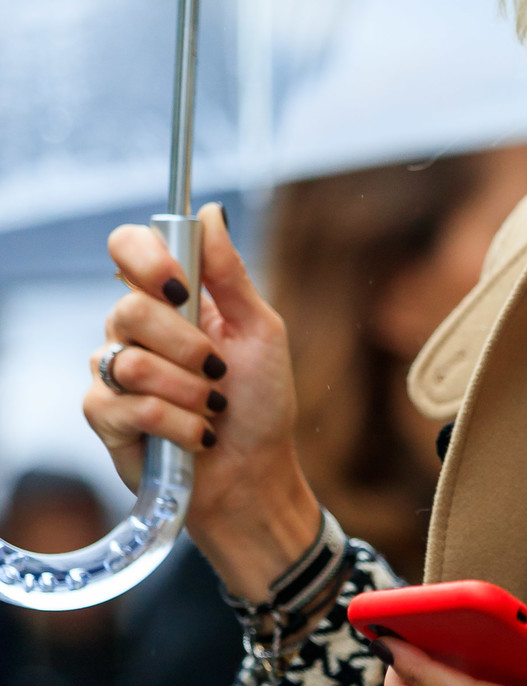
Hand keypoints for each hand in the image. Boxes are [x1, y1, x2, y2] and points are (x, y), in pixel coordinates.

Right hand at [83, 204, 321, 600]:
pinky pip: (130, 407)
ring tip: (212, 410)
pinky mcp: (105, 417)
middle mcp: (133, 329)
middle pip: (129, 307)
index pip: (127, 248)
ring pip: (132, 362)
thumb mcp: (261, 333)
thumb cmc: (261, 404)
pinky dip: (177, 425)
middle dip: (188, 346)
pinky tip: (194, 437)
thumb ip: (231, 276)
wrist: (255, 474)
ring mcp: (114, 371)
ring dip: (190, 393)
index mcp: (169, 299)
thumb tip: (210, 211)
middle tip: (219, 372)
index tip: (182, 285)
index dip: (147, 258)